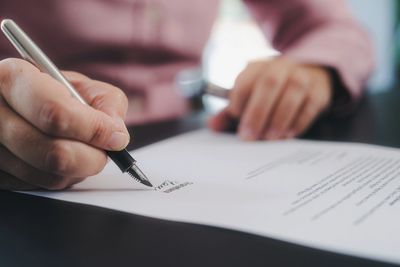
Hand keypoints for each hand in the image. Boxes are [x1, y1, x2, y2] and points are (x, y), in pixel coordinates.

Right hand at [0, 58, 128, 189]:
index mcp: (13, 78)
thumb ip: (107, 103)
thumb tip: (116, 132)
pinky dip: (61, 179)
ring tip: (83, 152)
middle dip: (93, 157)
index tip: (115, 136)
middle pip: (54, 153)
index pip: (55, 114)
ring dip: (79, 170)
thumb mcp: (83, 86)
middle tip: (105, 151)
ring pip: (48, 175)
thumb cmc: (54, 94)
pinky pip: (37, 187)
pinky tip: (62, 162)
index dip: (93, 130)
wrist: (20, 106)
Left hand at [208, 58, 332, 139]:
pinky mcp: (319, 91)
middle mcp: (281, 67)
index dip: (238, 99)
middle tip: (249, 137)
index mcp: (258, 67)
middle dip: (257, 112)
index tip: (235, 118)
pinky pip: (310, 105)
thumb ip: (230, 112)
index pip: (245, 80)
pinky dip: (298, 122)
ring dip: (279, 118)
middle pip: (269, 83)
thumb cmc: (270, 92)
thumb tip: (212, 126)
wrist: (307, 75)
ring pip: (293, 91)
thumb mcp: (249, 96)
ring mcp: (303, 76)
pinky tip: (288, 135)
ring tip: (269, 138)